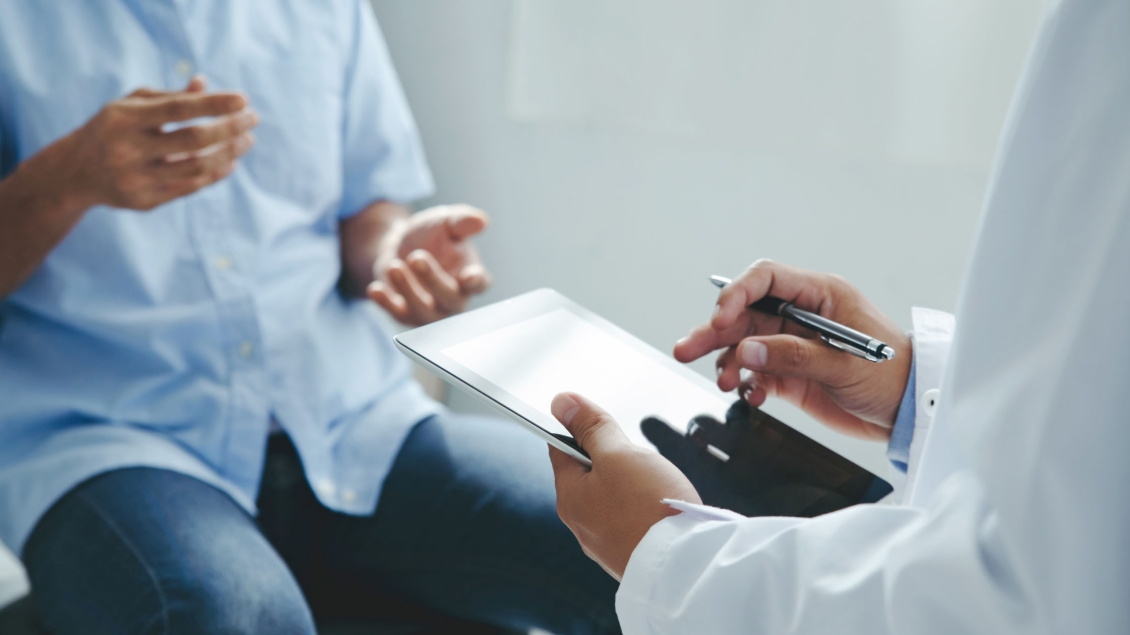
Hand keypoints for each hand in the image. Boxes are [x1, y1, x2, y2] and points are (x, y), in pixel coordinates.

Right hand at [60, 76, 256, 210]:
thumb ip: (170, 96)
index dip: (214, 104)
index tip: (244, 100)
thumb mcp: (133, 105)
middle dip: (230, 128)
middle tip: (253, 119)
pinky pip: (191, 187)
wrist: (75, 172)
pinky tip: (231, 161)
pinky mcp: (144, 201)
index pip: (178, 108)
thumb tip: (205, 84)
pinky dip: (216, 173)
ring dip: (230, 152)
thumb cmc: (114, 128)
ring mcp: (135, 178)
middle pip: (194, 139)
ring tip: (247, 140)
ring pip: (197, 167)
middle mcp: (127, 149)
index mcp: (124, 118)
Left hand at [367, 204, 490, 325]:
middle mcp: (454, 298)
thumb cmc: (432, 236)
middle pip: (450, 299)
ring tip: (394, 266)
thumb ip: (462, 221)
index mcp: (470, 275)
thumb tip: (481, 221)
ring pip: (423, 311)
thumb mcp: (445, 222)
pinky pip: (398, 314)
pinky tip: (375, 289)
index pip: (480, 283)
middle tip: (416, 256)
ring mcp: (430, 310)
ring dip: (408, 290)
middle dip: (433, 280)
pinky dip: (386, 303)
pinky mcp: (405, 314)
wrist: (400, 245)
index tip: (469, 276)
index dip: (476, 281)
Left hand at [548, 392, 700, 580]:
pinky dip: (644, 507)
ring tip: (654, 485)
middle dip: (614, 458)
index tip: (599, 422)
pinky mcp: (629, 554)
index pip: (560, 449)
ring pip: (613, 496)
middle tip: (638, 459)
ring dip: (632, 482)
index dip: (579, 428)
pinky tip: (662, 507)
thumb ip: (591, 427)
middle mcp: (581, 523)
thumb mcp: (619, 453)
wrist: (686, 566)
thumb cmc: (650, 508)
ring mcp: (605, 542)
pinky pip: (631, 519)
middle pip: (589, 473)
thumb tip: (561, 402)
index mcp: (569, 496)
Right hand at [674, 259, 910, 440]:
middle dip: (714, 331)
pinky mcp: (790, 373)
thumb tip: (748, 351)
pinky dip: (747, 383)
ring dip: (726, 361)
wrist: (910, 413)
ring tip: (722, 381)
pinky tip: (752, 395)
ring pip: (744, 344)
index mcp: (820, 296)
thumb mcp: (845, 364)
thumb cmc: (892, 376)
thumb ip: (794, 356)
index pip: (765, 279)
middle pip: (744, 314)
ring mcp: (793, 344)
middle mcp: (801, 316)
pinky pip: (755, 372)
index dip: (736, 294)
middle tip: (686, 349)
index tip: (719, 318)